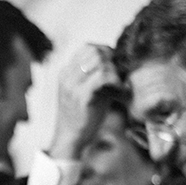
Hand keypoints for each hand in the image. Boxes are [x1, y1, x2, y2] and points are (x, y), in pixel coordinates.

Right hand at [47, 43, 121, 160]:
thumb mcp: (86, 90)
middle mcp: (67, 76)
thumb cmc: (82, 114)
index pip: (87, 47)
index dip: (105, 51)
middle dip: (111, 59)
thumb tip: (119, 62)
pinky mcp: (81, 97)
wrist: (70, 137)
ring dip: (114, 70)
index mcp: (66, 72)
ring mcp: (72, 86)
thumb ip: (96, 75)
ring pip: (98, 61)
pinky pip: (101, 77)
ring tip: (119, 84)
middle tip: (119, 74)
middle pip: (94, 51)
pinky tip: (119, 91)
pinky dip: (114, 81)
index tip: (115, 63)